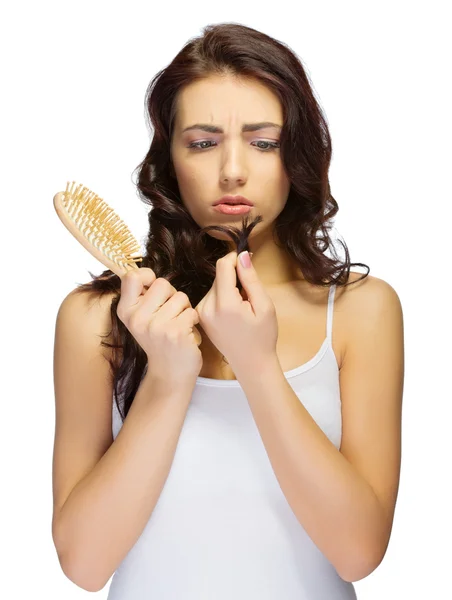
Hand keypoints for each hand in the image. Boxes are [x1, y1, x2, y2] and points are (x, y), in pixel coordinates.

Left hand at [194, 251, 278, 373]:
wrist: (251, 364)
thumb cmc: (263, 336)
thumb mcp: (264, 306)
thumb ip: (251, 279)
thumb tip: (242, 256)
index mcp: (224, 304)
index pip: (223, 266)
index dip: (236, 259)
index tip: (248, 261)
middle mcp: (207, 307)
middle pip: (219, 276)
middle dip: (235, 277)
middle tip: (250, 293)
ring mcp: (201, 313)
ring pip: (215, 285)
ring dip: (229, 287)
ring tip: (243, 305)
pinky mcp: (201, 316)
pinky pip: (211, 296)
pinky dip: (223, 297)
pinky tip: (233, 312)